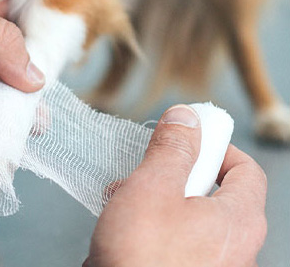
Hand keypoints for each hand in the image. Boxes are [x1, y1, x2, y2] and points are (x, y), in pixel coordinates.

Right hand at [85, 105, 266, 266]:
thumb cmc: (141, 260)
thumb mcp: (152, 186)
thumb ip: (173, 148)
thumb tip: (187, 118)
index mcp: (238, 222)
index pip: (247, 170)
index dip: (218, 146)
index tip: (189, 137)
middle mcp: (236, 252)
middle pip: (216, 194)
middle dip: (176, 175)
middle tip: (150, 171)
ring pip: (192, 221)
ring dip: (159, 202)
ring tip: (126, 202)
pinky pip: (178, 246)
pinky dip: (154, 231)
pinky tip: (124, 230)